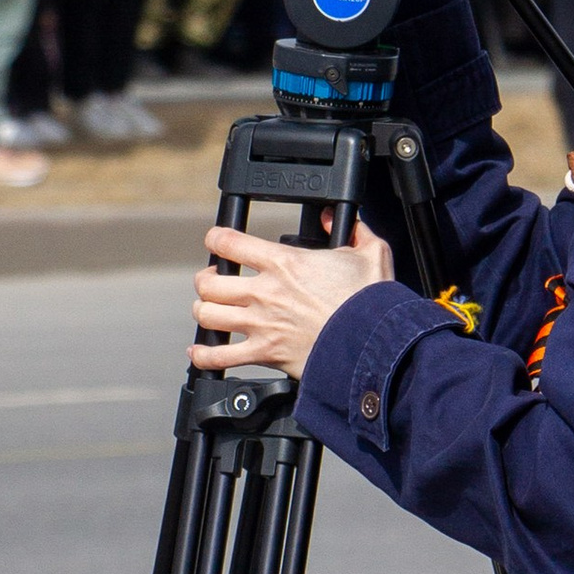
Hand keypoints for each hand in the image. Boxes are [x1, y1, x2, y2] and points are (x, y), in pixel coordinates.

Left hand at [191, 218, 393, 379]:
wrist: (373, 344)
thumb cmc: (371, 301)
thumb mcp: (371, 252)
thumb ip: (353, 228)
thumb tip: (332, 216)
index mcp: (283, 262)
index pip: (229, 241)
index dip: (216, 238)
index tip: (216, 241)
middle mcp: (265, 292)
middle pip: (209, 283)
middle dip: (206, 281)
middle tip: (213, 282)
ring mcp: (261, 325)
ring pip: (208, 316)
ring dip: (204, 313)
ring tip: (210, 311)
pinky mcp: (265, 354)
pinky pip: (220, 357)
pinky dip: (204, 356)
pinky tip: (200, 352)